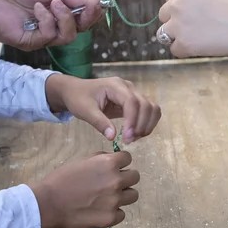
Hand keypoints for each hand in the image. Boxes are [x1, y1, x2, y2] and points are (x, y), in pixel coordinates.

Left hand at [0, 0, 101, 50]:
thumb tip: (92, 1)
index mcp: (59, 10)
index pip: (83, 17)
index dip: (93, 12)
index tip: (97, 1)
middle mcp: (53, 25)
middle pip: (80, 29)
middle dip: (88, 17)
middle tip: (89, 4)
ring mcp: (42, 36)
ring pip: (68, 36)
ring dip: (65, 18)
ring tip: (53, 3)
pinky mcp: (30, 42)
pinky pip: (48, 37)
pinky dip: (47, 21)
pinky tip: (37, 9)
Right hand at [30, 150, 139, 227]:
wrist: (49, 203)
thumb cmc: (62, 179)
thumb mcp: (82, 160)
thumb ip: (101, 159)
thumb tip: (114, 160)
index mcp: (109, 163)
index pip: (128, 158)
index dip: (121, 162)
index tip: (115, 167)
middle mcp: (116, 181)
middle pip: (135, 177)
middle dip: (125, 178)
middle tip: (112, 183)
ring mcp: (115, 201)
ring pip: (133, 195)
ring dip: (123, 195)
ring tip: (108, 197)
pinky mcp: (110, 218)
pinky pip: (122, 213)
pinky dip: (114, 212)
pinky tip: (101, 210)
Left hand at [45, 75, 160, 143]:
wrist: (75, 91)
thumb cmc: (78, 98)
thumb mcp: (85, 111)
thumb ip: (99, 123)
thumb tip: (113, 137)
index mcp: (115, 86)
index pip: (132, 102)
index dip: (133, 121)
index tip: (126, 138)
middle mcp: (128, 87)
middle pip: (146, 105)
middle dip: (141, 125)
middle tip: (129, 141)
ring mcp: (133, 93)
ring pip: (151, 108)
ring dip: (147, 124)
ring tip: (133, 138)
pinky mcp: (134, 101)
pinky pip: (148, 111)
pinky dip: (147, 123)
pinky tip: (136, 134)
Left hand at [157, 0, 227, 58]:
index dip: (180, 6)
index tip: (192, 13)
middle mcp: (177, 3)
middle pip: (163, 15)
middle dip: (176, 21)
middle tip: (195, 27)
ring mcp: (178, 25)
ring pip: (163, 34)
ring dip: (176, 36)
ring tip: (195, 38)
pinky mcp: (184, 44)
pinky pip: (175, 50)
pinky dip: (186, 51)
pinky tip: (201, 47)